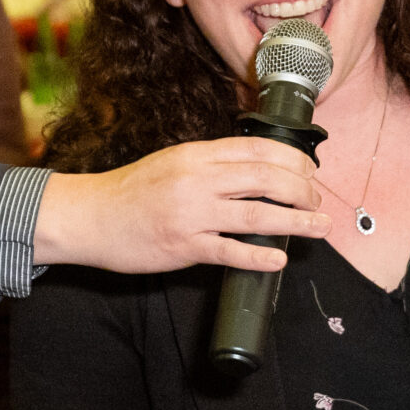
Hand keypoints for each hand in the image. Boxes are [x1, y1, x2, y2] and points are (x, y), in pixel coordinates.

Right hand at [34, 138, 325, 274]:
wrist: (91, 216)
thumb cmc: (132, 192)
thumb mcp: (173, 163)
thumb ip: (211, 164)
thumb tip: (254, 170)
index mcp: (198, 155)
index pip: (259, 150)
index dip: (294, 161)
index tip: (310, 173)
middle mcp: (199, 180)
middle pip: (267, 179)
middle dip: (302, 191)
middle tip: (317, 204)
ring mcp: (192, 214)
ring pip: (257, 214)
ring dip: (296, 222)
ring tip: (318, 228)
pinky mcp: (184, 246)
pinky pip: (230, 252)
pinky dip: (259, 256)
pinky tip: (278, 259)